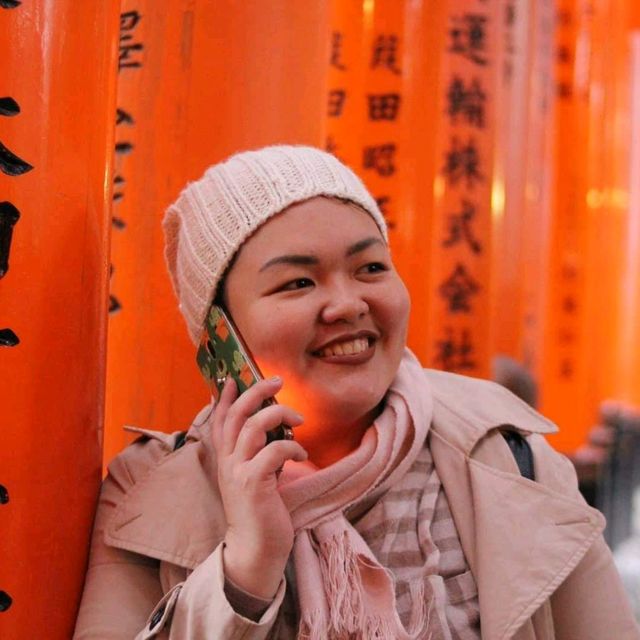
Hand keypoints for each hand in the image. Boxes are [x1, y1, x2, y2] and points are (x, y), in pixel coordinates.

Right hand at [211, 376, 306, 598]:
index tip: (235, 377)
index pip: (220, 419)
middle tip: (277, 381)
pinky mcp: (253, 483)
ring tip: (299, 419)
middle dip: (257, 391)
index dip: (225, 397)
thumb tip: (274, 427)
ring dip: (279, 414)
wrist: (255, 550)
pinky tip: (302, 454)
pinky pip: (274, 450)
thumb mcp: (253, 476)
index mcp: (226, 459)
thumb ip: (257, 453)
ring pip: (254, 425)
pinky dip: (292, 446)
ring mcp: (238, 471)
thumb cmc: (260, 511)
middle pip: (237, 414)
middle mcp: (227, 461)